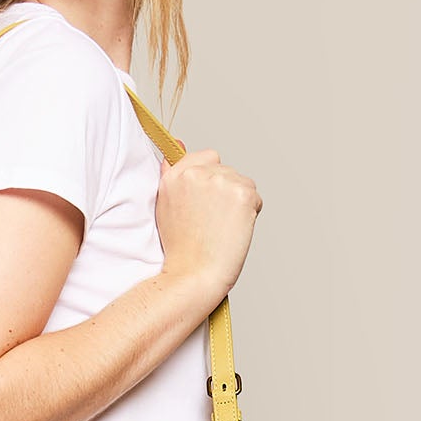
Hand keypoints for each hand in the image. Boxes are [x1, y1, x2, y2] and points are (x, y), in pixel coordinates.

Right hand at [155, 143, 261, 298]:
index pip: (206, 157)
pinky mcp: (241, 193)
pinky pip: (255, 197)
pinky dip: (250, 214)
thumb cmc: (182, 250)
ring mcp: (219, 181)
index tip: (207, 202)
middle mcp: (195, 174)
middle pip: (227, 171)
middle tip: (212, 222)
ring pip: (242, 183)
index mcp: (173, 176)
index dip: (211, 179)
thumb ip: (173, 176)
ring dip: (238, 203)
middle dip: (225, 193)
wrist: (194, 274)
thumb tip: (179, 145)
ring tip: (221, 228)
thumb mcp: (166, 207)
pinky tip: (233, 230)